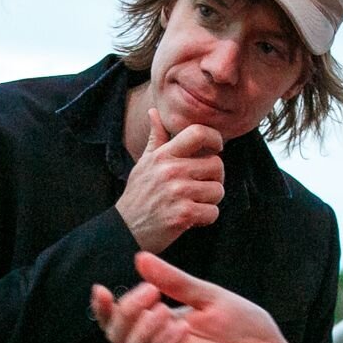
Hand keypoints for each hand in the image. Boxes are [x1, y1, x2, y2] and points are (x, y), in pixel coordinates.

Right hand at [90, 252, 325, 342]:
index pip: (122, 322)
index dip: (105, 309)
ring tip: (162, 310)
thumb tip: (139, 259)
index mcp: (163, 326)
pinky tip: (180, 328)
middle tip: (149, 293)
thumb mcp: (210, 297)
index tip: (100, 288)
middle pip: (121, 341)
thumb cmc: (246, 328)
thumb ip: (176, 282)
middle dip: (125, 315)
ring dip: (143, 332)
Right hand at [114, 107, 224, 252]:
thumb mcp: (144, 164)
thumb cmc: (138, 195)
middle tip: (201, 186)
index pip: (198, 133)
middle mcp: (171, 171)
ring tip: (194, 202)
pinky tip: (191, 218)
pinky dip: (206, 218)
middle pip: (216, 164)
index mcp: (163, 155)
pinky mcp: (183, 215)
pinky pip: (213, 212)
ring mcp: (178, 193)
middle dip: (214, 177)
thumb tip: (153, 112)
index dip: (215, 138)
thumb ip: (156, 139)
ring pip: (218, 190)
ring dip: (210, 200)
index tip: (216, 148)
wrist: (125, 230)